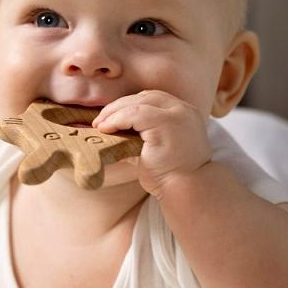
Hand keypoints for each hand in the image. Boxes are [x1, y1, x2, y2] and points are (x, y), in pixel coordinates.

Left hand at [93, 90, 211, 196]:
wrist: (188, 190)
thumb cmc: (171, 174)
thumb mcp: (156, 148)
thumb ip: (141, 136)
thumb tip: (112, 131)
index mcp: (184, 113)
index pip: (153, 99)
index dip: (129, 104)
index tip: (111, 116)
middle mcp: (183, 110)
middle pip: (145, 97)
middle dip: (119, 106)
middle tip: (99, 120)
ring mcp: (177, 115)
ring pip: (138, 103)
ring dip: (114, 112)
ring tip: (99, 125)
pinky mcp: (166, 124)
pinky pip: (135, 114)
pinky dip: (117, 119)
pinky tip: (106, 129)